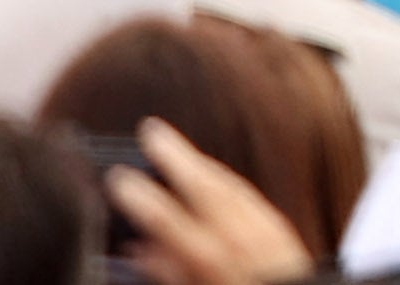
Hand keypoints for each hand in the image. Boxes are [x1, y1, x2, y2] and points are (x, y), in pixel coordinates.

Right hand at [104, 118, 318, 284]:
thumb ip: (167, 272)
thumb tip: (141, 248)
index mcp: (211, 260)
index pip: (168, 220)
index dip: (141, 196)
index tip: (119, 177)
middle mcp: (240, 239)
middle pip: (205, 186)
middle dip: (175, 155)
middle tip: (151, 129)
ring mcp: (265, 229)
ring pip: (228, 184)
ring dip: (198, 162)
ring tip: (173, 145)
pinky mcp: (280, 229)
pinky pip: (248, 194)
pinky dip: (224, 178)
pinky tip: (210, 172)